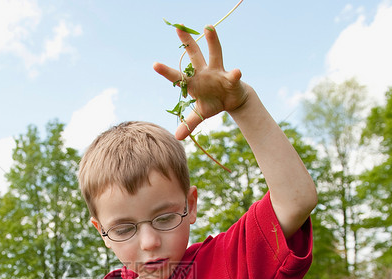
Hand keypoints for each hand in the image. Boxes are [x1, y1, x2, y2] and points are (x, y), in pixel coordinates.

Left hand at [154, 25, 247, 139]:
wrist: (232, 101)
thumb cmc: (213, 103)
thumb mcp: (200, 115)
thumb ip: (189, 123)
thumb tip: (177, 137)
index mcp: (193, 82)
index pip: (177, 76)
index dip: (166, 71)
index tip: (154, 64)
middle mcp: (204, 72)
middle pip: (194, 55)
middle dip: (187, 42)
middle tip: (178, 27)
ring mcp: (217, 72)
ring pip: (214, 53)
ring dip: (212, 41)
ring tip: (208, 28)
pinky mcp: (231, 77)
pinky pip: (232, 75)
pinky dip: (235, 74)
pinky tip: (237, 71)